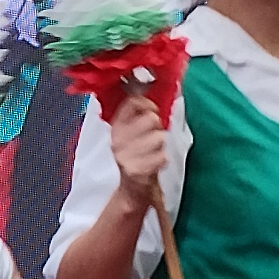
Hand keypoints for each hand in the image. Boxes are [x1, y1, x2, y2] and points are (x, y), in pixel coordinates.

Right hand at [104, 88, 169, 209]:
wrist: (132, 190)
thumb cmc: (137, 158)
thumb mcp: (131, 134)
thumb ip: (139, 114)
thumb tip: (150, 87)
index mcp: (116, 128)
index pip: (132, 102)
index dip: (148, 104)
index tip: (152, 111)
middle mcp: (117, 140)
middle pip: (151, 119)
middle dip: (157, 128)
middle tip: (152, 139)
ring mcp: (126, 156)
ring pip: (159, 137)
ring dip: (161, 146)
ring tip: (152, 153)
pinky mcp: (137, 170)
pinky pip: (162, 156)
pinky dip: (162, 160)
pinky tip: (154, 164)